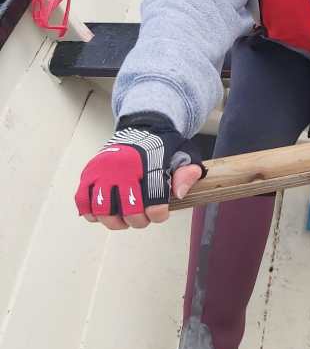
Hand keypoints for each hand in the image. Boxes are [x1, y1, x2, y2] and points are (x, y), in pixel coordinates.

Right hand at [74, 112, 204, 229]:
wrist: (141, 127)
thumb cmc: (162, 147)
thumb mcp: (183, 154)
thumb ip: (187, 173)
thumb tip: (178, 194)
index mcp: (149, 161)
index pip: (154, 200)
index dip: (158, 214)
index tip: (160, 214)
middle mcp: (123, 166)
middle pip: (128, 209)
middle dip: (138, 221)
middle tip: (142, 218)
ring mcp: (102, 169)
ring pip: (103, 209)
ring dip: (115, 222)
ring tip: (123, 218)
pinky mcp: (88, 173)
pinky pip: (83, 201)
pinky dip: (92, 213)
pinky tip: (105, 212)